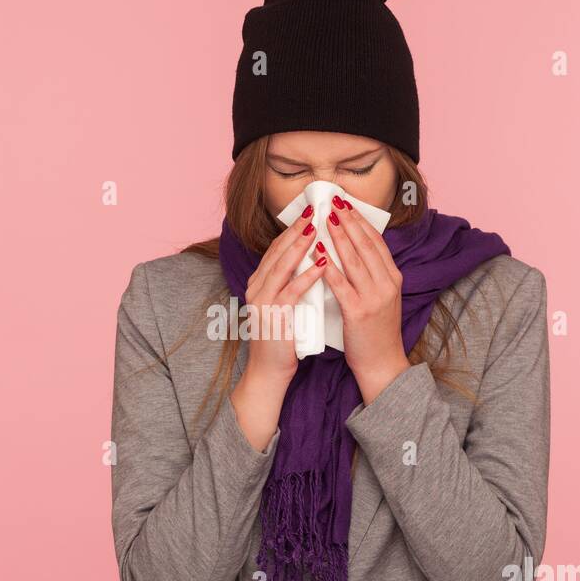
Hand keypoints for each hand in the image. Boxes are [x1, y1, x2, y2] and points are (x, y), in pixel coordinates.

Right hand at [230, 207, 328, 450]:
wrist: (269, 371)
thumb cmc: (282, 338)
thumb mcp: (284, 304)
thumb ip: (291, 282)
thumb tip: (310, 259)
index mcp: (258, 282)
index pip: (276, 248)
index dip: (293, 229)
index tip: (311, 212)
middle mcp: (256, 287)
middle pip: (278, 251)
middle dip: (297, 229)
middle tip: (316, 209)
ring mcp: (263, 301)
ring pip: (283, 265)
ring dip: (301, 245)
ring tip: (319, 227)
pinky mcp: (274, 315)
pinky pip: (292, 290)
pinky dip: (307, 275)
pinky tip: (322, 263)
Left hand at [320, 199, 410, 403]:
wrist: (382, 363)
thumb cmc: (376, 332)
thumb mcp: (382, 298)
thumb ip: (371, 275)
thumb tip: (353, 250)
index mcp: (393, 277)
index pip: (376, 241)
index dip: (360, 220)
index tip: (346, 204)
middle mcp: (387, 283)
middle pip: (365, 244)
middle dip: (348, 221)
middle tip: (332, 202)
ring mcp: (374, 297)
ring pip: (353, 259)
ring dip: (338, 236)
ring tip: (324, 219)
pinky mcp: (358, 312)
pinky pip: (340, 284)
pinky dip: (328, 266)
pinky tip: (317, 253)